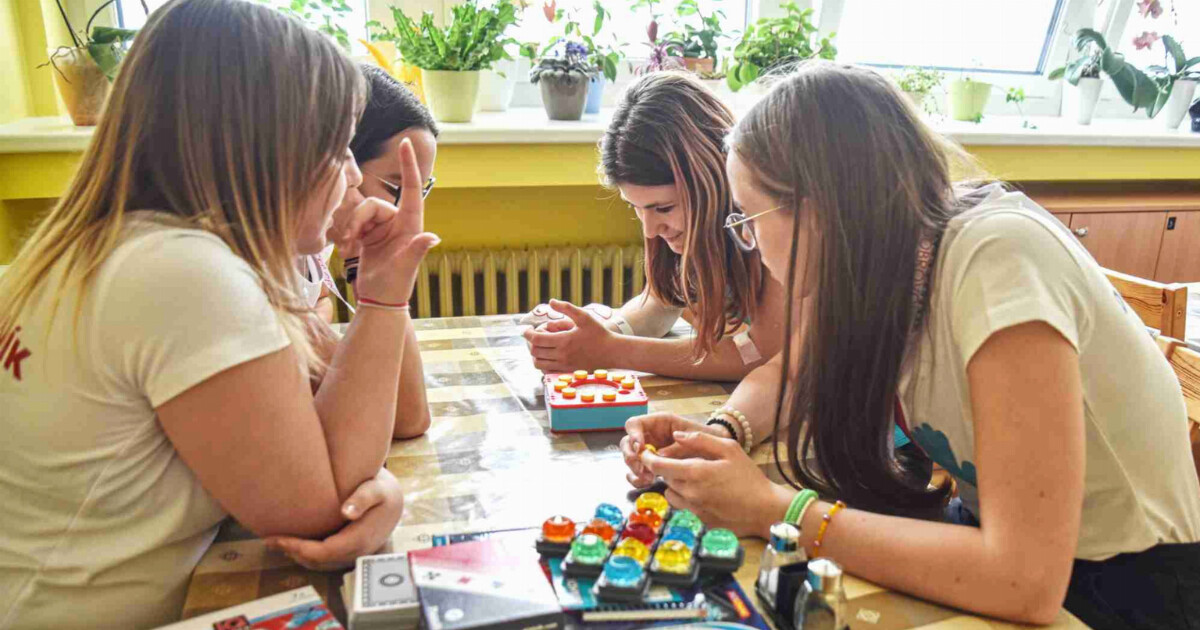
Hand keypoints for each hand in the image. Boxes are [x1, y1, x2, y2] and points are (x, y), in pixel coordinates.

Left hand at [265, 468, 403, 570]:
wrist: (395, 501)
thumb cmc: (383, 491)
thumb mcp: (376, 488)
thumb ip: (362, 498)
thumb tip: (346, 512)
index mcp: (359, 539)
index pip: (323, 552)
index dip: (298, 548)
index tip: (278, 538)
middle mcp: (356, 553)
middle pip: (318, 561)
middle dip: (292, 552)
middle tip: (269, 539)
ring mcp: (353, 556)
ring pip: (320, 564)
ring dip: (297, 556)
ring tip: (277, 542)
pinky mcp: (350, 554)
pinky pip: (325, 561)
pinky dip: (307, 556)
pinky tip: (294, 544)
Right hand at [332, 138, 438, 304]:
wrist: (378, 301)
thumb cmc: (394, 286)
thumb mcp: (405, 268)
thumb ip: (417, 250)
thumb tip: (433, 237)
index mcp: (410, 225)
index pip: (411, 189)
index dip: (409, 165)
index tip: (406, 142)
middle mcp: (397, 223)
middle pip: (373, 204)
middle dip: (359, 219)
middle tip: (352, 240)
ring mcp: (382, 229)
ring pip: (361, 213)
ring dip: (352, 229)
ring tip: (349, 249)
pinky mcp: (368, 235)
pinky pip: (354, 224)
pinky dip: (348, 236)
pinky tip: (348, 251)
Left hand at [521, 299, 615, 371]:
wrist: (612, 352)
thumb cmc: (598, 333)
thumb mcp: (584, 317)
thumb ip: (567, 308)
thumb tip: (551, 301)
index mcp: (564, 340)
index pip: (537, 339)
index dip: (528, 334)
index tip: (525, 330)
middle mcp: (562, 355)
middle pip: (535, 352)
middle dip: (530, 343)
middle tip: (533, 336)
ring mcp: (565, 365)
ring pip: (539, 363)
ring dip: (535, 354)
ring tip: (539, 346)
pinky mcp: (567, 372)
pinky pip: (547, 371)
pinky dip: (543, 364)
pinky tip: (548, 356)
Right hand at [620, 412, 726, 487]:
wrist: (721, 453)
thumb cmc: (710, 439)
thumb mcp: (698, 436)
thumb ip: (680, 443)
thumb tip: (661, 454)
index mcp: (659, 423)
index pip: (634, 424)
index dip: (633, 435)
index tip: (640, 448)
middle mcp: (651, 436)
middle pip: (627, 442)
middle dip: (631, 456)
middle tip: (642, 468)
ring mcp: (650, 452)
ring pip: (630, 459)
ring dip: (634, 469)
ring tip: (648, 478)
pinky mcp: (653, 467)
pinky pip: (637, 473)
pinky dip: (638, 479)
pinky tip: (647, 482)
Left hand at [639, 430, 792, 537]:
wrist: (764, 510)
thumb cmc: (748, 477)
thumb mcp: (729, 449)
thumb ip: (701, 439)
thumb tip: (676, 435)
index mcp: (695, 472)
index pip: (658, 466)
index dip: (648, 459)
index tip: (647, 454)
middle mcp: (689, 493)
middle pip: (664, 478)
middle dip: (668, 469)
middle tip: (685, 463)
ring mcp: (692, 510)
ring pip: (670, 494)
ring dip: (675, 485)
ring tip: (696, 480)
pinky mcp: (697, 522)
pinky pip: (681, 508)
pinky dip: (685, 499)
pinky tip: (703, 495)